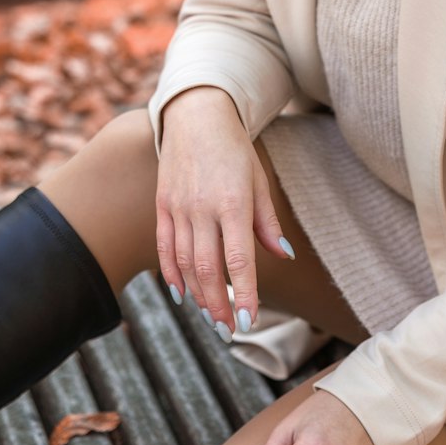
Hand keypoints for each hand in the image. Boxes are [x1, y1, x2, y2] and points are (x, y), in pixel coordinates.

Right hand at [156, 87, 292, 333]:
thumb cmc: (234, 148)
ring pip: (185, 263)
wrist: (196, 115)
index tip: (249, 321)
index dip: (244, 294)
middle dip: (219, 304)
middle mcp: (202, 207)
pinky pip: (164, 246)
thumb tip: (283, 256)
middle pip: (208, 268)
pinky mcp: (162, 204)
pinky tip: (180, 294)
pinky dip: (170, 274)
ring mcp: (178, 207)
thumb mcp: (258, 180)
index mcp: (233, 202)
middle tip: (229, 329)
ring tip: (211, 316)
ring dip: (198, 295)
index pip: (239, 259)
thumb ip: (267, 222)